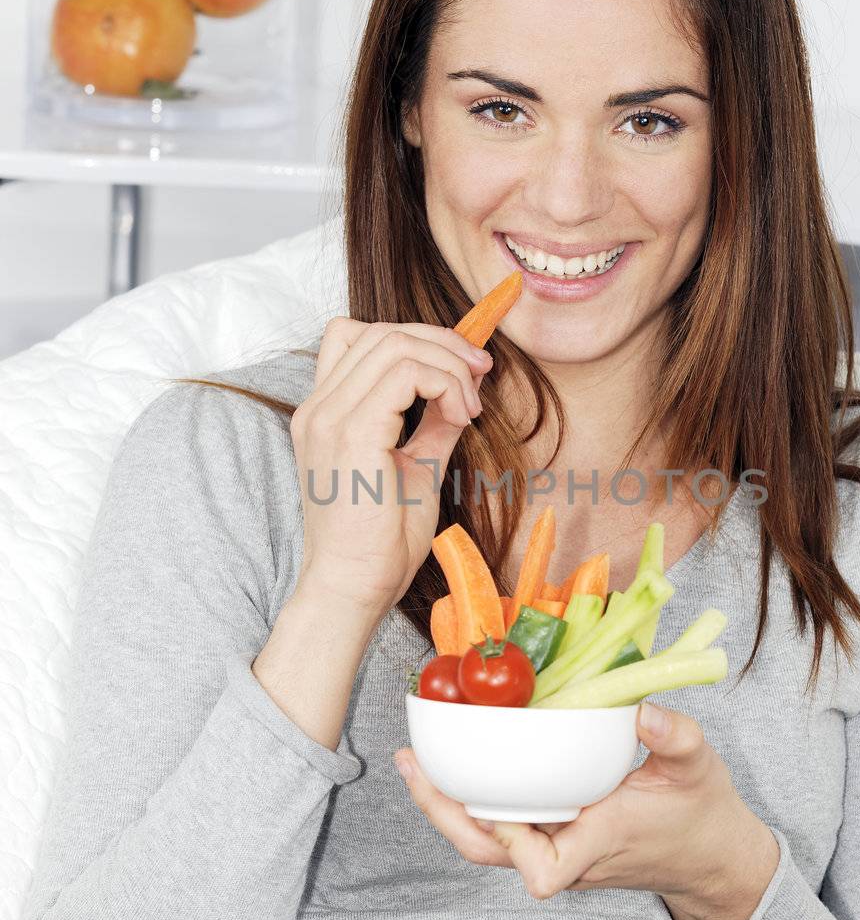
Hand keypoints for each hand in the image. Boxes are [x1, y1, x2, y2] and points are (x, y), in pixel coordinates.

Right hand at [290, 316, 490, 617]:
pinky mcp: (352, 433)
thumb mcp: (416, 467)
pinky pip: (405, 373)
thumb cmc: (380, 542)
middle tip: (480, 374)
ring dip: (448, 364)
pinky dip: (445, 383)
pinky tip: (463, 416)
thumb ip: (433, 425)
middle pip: (381, 331)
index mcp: (325, 413)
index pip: (358, 336)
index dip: (417, 338)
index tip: (463, 368)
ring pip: (394, 343)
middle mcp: (318, 408)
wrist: (354, 588)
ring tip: (471, 406)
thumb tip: (463, 391)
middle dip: (442, 343)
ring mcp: (329, 417)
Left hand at [393, 699, 781, 919]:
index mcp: (599, 841)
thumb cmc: (701, 815)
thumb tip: (643, 709)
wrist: (707, 858)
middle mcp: (567, 853)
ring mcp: (555, 848)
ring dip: (446, 806)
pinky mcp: (551, 837)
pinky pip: (498, 827)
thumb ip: (675, 736)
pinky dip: (470, 799)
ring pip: (485, 843)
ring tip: (415, 761)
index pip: (543, 871)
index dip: (514, 844)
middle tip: (414, 765)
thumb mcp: (699, 768)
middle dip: (444, 813)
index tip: (505, 806)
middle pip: (489, 853)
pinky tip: (453, 764)